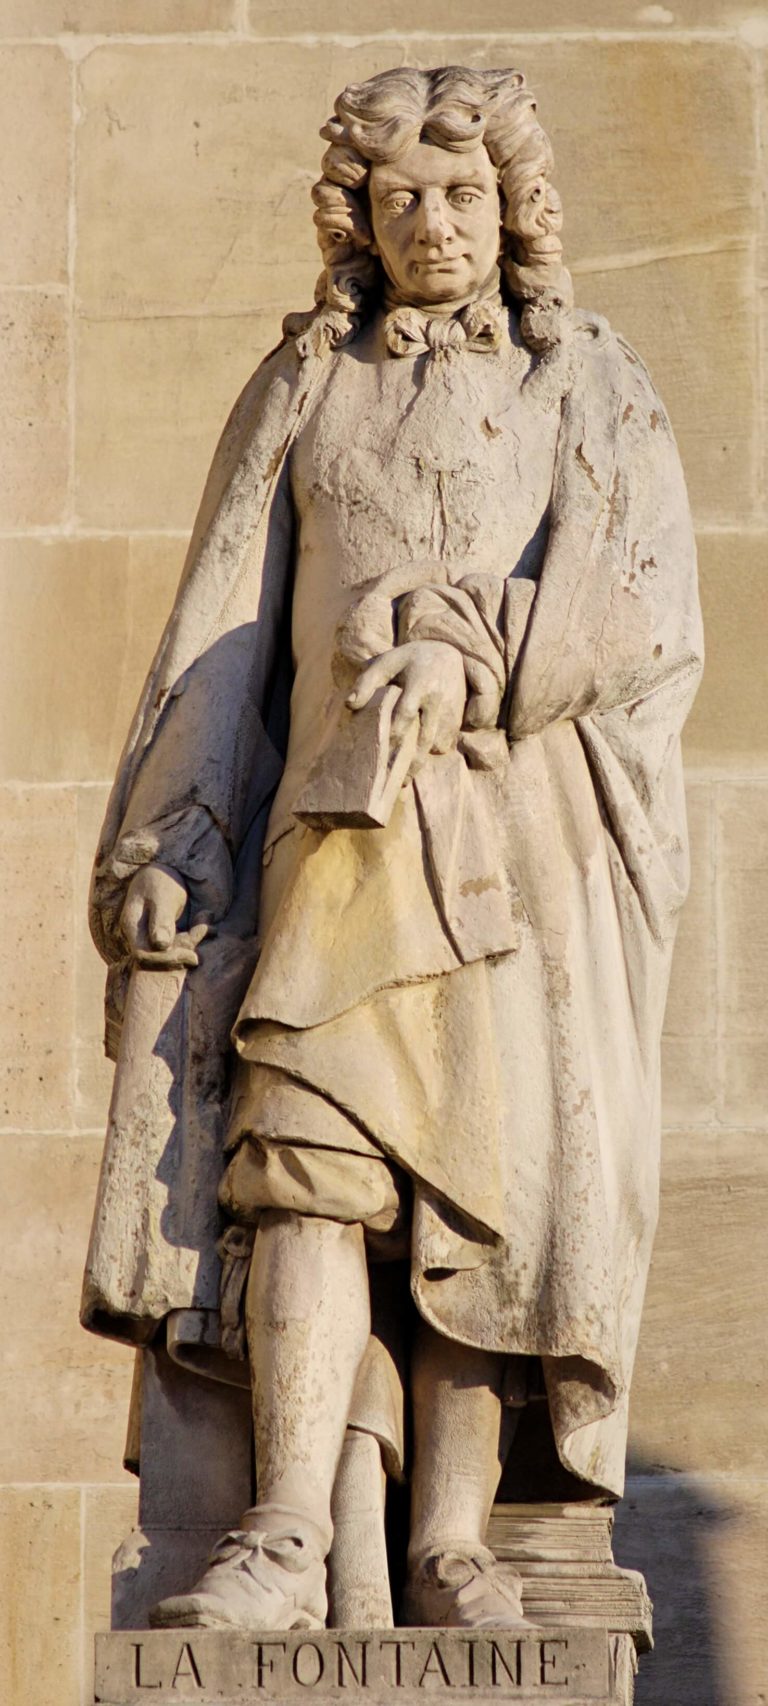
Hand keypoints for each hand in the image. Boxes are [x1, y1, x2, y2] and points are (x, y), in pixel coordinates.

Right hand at [120, 865, 203, 968]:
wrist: (164, 869)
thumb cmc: (161, 879)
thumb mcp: (163, 896)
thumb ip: (161, 920)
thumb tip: (160, 945)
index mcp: (132, 926)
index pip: (143, 956)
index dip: (166, 960)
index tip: (192, 955)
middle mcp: (138, 934)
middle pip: (156, 959)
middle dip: (182, 954)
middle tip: (204, 941)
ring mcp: (150, 935)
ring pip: (169, 953)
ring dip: (192, 945)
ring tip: (211, 928)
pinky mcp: (164, 933)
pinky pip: (178, 944)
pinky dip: (195, 938)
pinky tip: (211, 927)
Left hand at [347, 640, 465, 775]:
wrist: (448, 653)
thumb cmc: (410, 659)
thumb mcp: (387, 661)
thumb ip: (367, 681)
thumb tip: (350, 705)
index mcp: (420, 683)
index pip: (406, 713)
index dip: (395, 734)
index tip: (382, 753)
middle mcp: (438, 699)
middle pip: (425, 737)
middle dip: (412, 761)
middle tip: (397, 781)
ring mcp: (451, 711)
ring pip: (437, 744)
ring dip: (422, 761)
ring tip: (404, 778)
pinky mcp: (458, 718)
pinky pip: (447, 743)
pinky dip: (433, 754)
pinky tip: (418, 762)